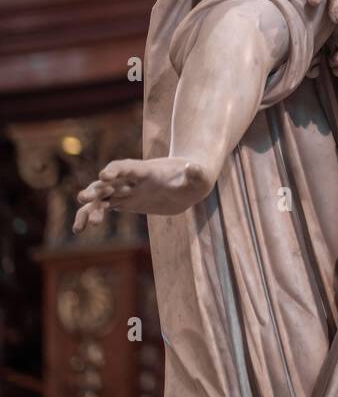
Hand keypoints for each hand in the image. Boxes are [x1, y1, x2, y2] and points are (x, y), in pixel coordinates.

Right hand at [74, 157, 211, 231]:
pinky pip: (103, 207)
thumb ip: (196, 173)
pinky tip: (79, 229)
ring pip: (102, 197)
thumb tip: (193, 170)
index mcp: (148, 171)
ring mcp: (127, 190)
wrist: (188, 182)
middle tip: (83, 199)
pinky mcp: (125, 201)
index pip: (129, 167)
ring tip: (80, 226)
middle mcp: (133, 179)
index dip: (117, 170)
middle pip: (110, 182)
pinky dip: (90, 216)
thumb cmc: (195, 176)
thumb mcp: (199, 176)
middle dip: (96, 189)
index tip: (104, 176)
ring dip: (91, 209)